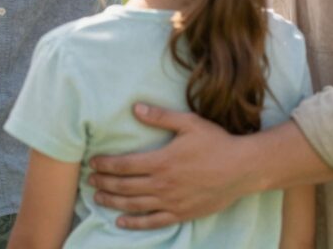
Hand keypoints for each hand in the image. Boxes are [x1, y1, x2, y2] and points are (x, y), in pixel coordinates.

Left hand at [88, 104, 254, 229]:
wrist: (243, 169)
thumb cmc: (216, 142)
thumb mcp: (189, 123)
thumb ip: (160, 116)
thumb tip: (135, 108)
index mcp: (161, 161)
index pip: (124, 165)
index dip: (105, 165)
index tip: (93, 163)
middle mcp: (163, 184)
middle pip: (125, 187)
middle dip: (104, 184)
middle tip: (89, 181)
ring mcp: (172, 202)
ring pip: (134, 205)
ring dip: (113, 203)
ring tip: (97, 199)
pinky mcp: (182, 214)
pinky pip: (154, 222)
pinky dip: (135, 224)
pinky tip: (120, 222)